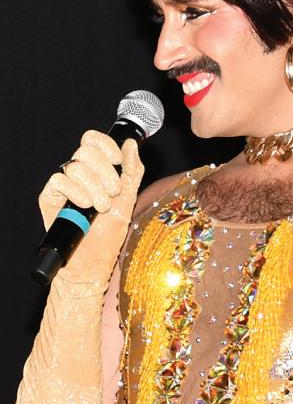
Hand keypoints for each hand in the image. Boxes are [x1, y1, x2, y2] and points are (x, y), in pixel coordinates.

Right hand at [38, 130, 143, 291]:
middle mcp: (78, 174)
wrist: (93, 263)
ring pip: (75, 166)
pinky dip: (76, 192)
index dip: (106, 145)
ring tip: (101, 208)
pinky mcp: (49, 197)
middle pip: (85, 150)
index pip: (93, 140)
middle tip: (113, 194)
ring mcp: (63, 185)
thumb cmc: (108, 234)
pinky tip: (84, 206)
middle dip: (105, 172)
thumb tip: (132, 144)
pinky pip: (59, 180)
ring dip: (94, 188)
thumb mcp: (128, 199)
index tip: (118, 161)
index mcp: (96, 170)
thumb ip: (132, 171)